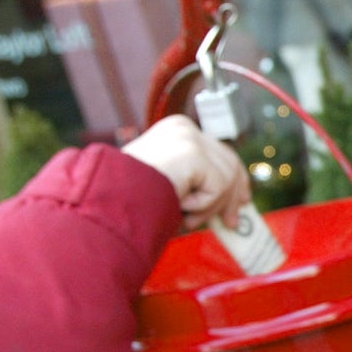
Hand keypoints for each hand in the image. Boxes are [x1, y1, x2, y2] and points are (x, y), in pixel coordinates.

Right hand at [122, 116, 250, 231]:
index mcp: (175, 130)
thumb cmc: (129, 197)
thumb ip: (195, 183)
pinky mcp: (193, 153)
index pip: (217, 151)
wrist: (109, 196)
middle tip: (232, 222)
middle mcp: (183, 128)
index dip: (234, 177)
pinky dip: (202, 205)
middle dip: (234, 196)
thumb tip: (230, 200)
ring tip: (187, 218)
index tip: (242, 200)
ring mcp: (189, 138)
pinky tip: (181, 205)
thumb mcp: (167, 184)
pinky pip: (217, 187)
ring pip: (226, 178)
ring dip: (209, 207)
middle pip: (229, 162)